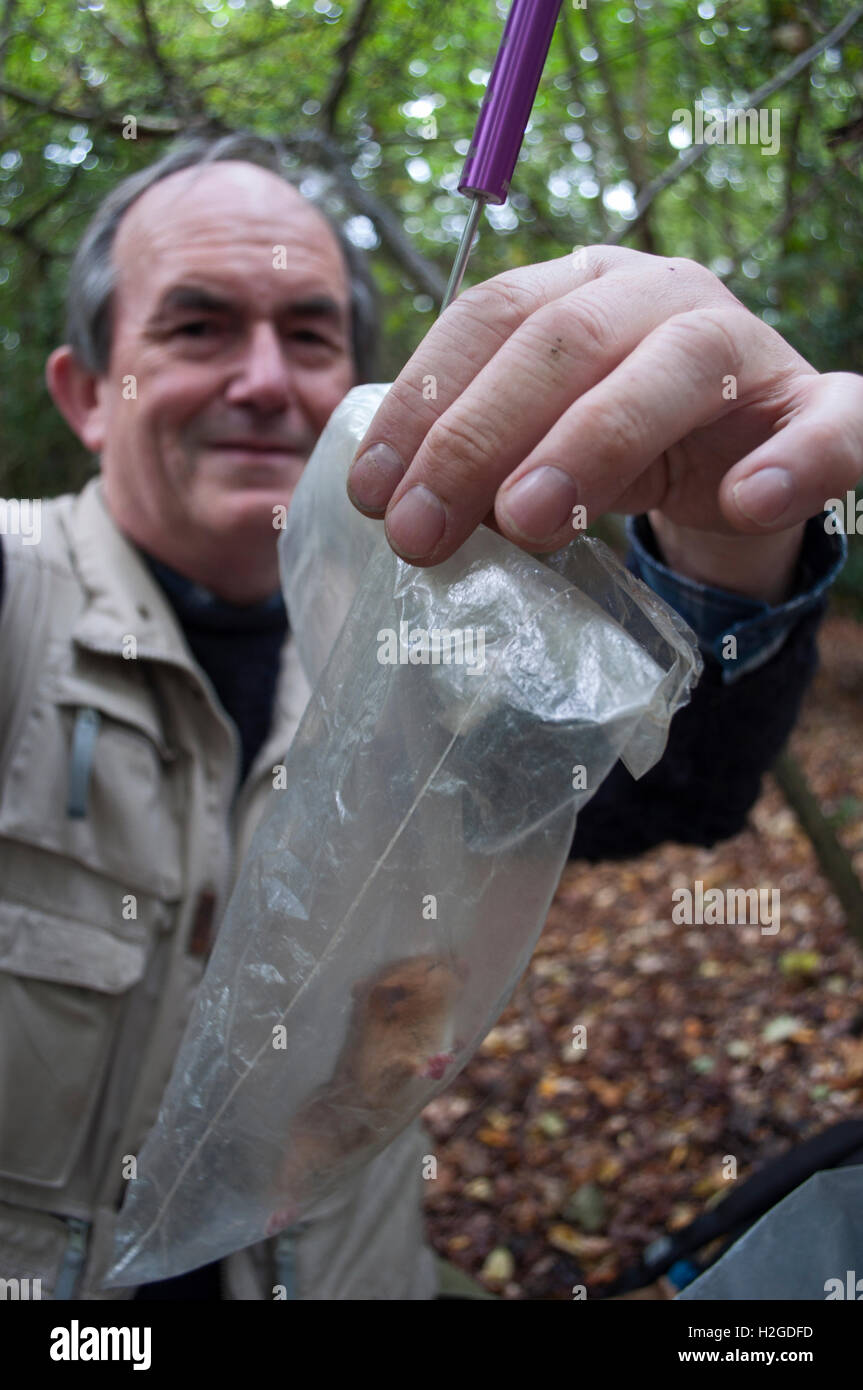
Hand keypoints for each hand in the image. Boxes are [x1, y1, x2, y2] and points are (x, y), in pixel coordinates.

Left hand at [346, 246, 862, 602]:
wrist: (742, 460)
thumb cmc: (619, 442)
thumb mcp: (539, 440)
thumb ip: (481, 453)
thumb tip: (396, 505)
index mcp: (581, 286)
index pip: (487, 318)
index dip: (423, 401)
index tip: (372, 494)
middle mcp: (661, 295)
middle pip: (563, 341)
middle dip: (478, 439)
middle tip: (424, 534)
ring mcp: (747, 348)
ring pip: (677, 368)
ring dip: (594, 443)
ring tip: (528, 524)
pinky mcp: (822, 408)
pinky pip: (830, 424)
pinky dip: (795, 462)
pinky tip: (746, 503)